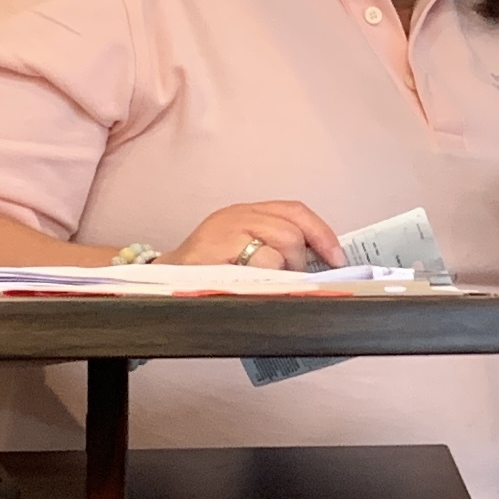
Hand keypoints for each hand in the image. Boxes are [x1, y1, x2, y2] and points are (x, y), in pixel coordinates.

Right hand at [170, 201, 344, 271]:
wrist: (161, 281)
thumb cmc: (205, 271)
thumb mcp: (241, 251)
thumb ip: (273, 248)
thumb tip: (317, 265)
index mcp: (246, 212)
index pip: (295, 211)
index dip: (322, 233)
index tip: (337, 258)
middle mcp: (237, 215)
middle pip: (292, 230)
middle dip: (300, 260)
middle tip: (292, 280)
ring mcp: (225, 232)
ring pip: (281, 244)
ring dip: (285, 271)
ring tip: (269, 284)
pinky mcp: (215, 251)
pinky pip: (260, 261)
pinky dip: (268, 278)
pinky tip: (258, 287)